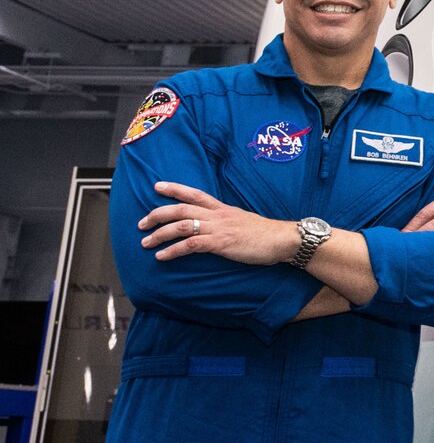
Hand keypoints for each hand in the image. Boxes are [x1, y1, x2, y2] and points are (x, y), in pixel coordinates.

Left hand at [139, 182, 292, 264]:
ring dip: (160, 234)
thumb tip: (211, 230)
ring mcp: (219, 228)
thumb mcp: (242, 222)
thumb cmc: (265, 234)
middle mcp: (218, 215)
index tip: (157, 186)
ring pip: (181, 226)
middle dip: (157, 214)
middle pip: (181, 209)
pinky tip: (162, 256)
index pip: (195, 194)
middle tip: (141, 224)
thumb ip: (225, 223)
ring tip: (146, 242)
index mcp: (223, 209)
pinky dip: (173, 250)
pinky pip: (191, 245)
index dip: (175, 189)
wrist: (282, 239)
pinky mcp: (221, 242)